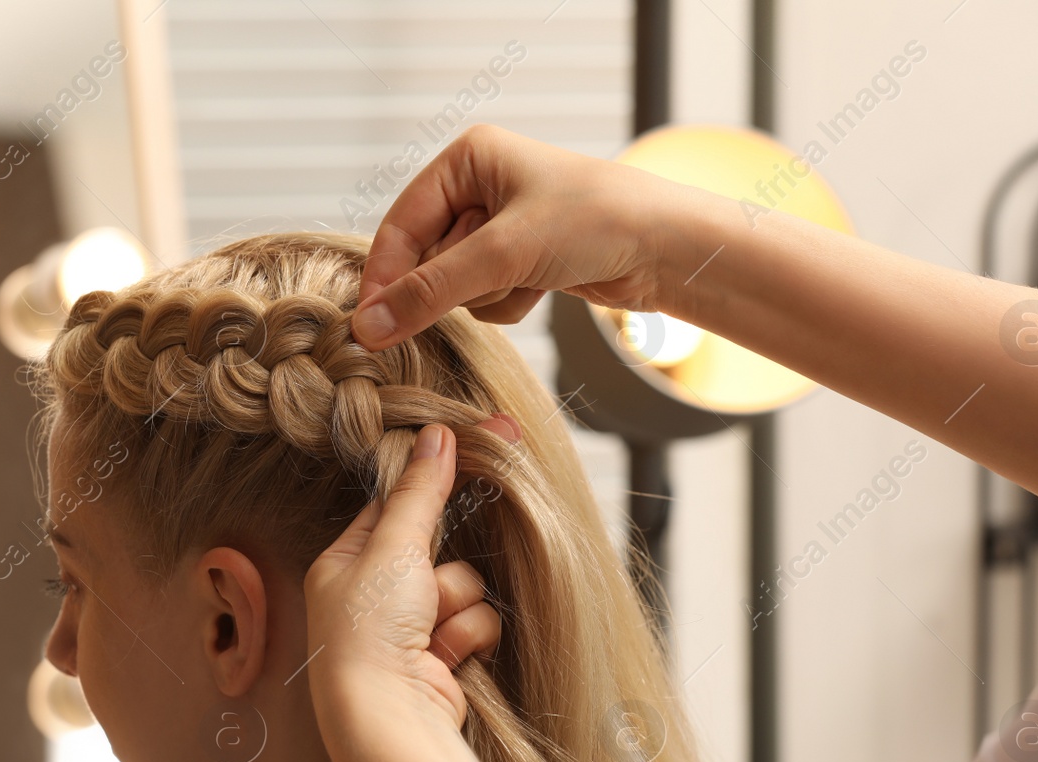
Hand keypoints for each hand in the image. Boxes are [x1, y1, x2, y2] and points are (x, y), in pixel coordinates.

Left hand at [303, 416, 518, 729]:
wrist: (387, 718)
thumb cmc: (369, 631)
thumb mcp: (393, 547)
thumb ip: (420, 491)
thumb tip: (437, 433)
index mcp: (345, 562)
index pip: (394, 505)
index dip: (434, 479)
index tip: (479, 444)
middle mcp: (372, 595)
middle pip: (436, 545)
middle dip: (443, 563)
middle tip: (447, 559)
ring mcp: (408, 629)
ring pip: (464, 582)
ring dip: (457, 601)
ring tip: (431, 628)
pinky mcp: (441, 657)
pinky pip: (475, 620)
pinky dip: (467, 635)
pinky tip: (445, 656)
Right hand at [351, 124, 686, 350]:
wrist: (668, 248)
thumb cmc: (595, 223)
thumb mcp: (503, 254)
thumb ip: (431, 291)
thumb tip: (369, 327)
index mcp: (467, 159)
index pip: (401, 224)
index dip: (387, 276)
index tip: (373, 326)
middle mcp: (480, 186)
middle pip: (426, 259)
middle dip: (453, 285)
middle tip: (484, 288)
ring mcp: (502, 226)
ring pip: (457, 285)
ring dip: (486, 296)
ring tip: (530, 278)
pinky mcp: (524, 260)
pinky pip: (487, 297)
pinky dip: (509, 303)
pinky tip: (545, 288)